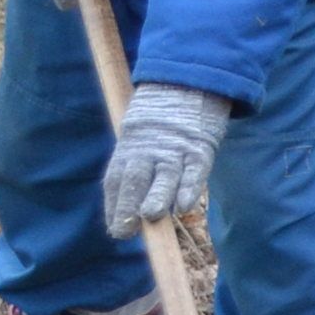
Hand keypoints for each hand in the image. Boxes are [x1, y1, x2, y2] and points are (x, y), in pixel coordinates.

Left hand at [99, 83, 234, 230]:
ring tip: (151, 215)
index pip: (116, 181)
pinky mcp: (199, 148)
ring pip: (164, 176)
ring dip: (157, 197)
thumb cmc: (159, 122)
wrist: (186, 83)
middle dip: (129, 205)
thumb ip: (134, 169)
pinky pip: (194, 170)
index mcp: (127, 150)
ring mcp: (174, 149)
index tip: (117, 231)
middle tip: (125, 230)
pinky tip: (184, 206)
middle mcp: (147, 151)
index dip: (116, 206)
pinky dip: (188, 188)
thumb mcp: (137, 138)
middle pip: (135, 180)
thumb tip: (135, 211)